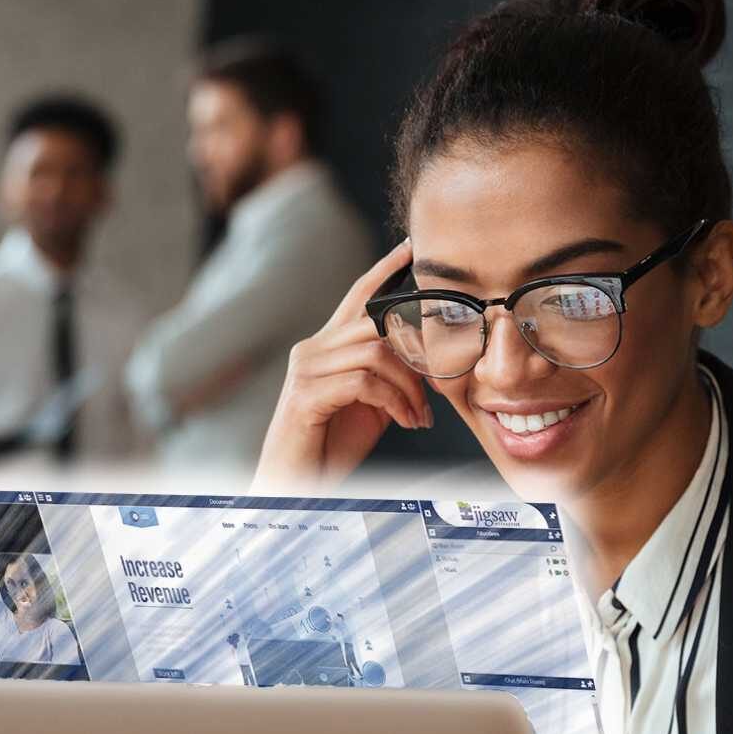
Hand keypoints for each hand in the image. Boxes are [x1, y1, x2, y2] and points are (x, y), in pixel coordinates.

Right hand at [251, 238, 432, 492]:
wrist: (297, 484)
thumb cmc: (331, 444)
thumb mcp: (370, 402)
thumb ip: (389, 374)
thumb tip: (425, 360)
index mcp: (325, 347)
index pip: (356, 298)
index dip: (383, 272)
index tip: (410, 249)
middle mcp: (311, 350)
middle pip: (376, 326)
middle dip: (415, 356)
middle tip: (435, 388)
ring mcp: (305, 371)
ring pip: (375, 354)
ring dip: (409, 388)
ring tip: (418, 417)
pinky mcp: (306, 396)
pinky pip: (365, 383)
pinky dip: (394, 402)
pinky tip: (404, 422)